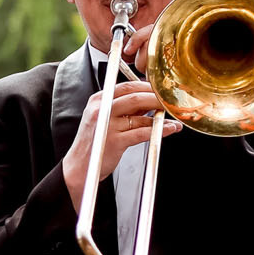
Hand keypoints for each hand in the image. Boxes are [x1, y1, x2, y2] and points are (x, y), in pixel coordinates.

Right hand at [61, 79, 179, 212]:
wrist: (79, 168)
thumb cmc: (94, 144)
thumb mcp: (103, 119)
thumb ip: (123, 109)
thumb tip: (149, 101)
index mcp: (98, 100)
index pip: (127, 86)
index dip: (147, 87)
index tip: (161, 90)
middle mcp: (101, 110)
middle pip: (135, 96)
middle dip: (157, 97)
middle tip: (171, 101)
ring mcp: (107, 125)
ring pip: (141, 115)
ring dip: (162, 116)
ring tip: (174, 118)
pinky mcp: (115, 141)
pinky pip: (142, 132)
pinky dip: (159, 130)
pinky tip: (169, 129)